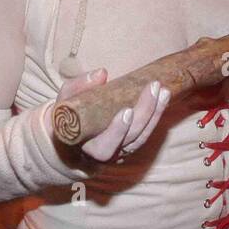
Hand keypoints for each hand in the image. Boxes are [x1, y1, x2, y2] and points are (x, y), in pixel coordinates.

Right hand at [55, 68, 169, 162]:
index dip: (117, 131)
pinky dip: (155, 116)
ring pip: (142, 136)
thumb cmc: (66, 118)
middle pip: (132, 138)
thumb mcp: (64, 102)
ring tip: (163, 91)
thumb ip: (78, 87)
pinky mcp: (130, 144)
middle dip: (145, 113)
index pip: (106, 146)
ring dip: (155, 113)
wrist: (69, 136)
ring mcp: (121, 151)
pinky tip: (162, 98)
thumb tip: (102, 73)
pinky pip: (146, 133)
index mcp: (87, 148)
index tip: (126, 111)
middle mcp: (108, 154)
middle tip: (153, 88)